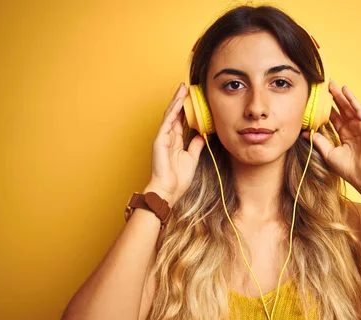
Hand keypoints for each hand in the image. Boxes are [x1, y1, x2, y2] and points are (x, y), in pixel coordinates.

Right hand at [149, 83, 204, 201]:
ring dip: (177, 101)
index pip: (181, 120)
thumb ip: (195, 145)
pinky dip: (173, 110)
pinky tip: (179, 101)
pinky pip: (167, 122)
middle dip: (180, 100)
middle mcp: (168, 137)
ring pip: (170, 114)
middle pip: (175, 114)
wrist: (168, 191)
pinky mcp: (160, 140)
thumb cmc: (177, 179)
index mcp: (175, 141)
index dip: (186, 108)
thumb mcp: (192, 158)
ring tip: (183, 88)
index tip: (192, 98)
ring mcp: (163, 137)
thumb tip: (201, 135)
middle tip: (187, 87)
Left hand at [301, 79, 360, 186]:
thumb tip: (306, 132)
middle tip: (325, 85)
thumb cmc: (348, 168)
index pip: (334, 118)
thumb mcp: (328, 153)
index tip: (318, 99)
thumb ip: (319, 141)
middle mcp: (352, 129)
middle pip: (342, 110)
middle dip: (334, 97)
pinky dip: (352, 100)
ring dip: (341, 95)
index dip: (327, 108)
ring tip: (333, 84)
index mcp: (344, 135)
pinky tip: (346, 91)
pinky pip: (359, 110)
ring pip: (349, 107)